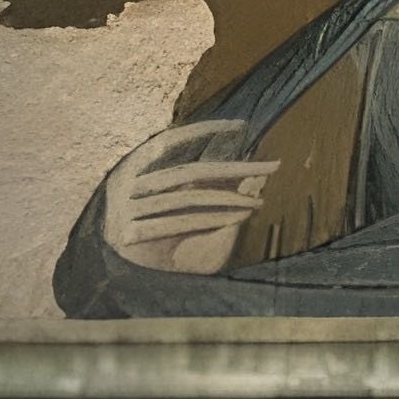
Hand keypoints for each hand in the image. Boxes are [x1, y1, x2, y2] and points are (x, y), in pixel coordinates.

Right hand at [101, 119, 279, 273]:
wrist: (133, 273)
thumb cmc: (166, 231)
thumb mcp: (189, 202)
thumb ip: (214, 184)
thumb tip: (255, 174)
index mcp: (132, 168)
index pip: (169, 141)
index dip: (202, 130)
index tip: (240, 126)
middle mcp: (127, 185)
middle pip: (191, 171)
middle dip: (235, 168)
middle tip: (272, 167)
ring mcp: (126, 210)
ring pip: (191, 198)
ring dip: (231, 198)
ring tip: (259, 201)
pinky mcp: (131, 235)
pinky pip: (182, 223)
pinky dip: (214, 219)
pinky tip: (242, 216)